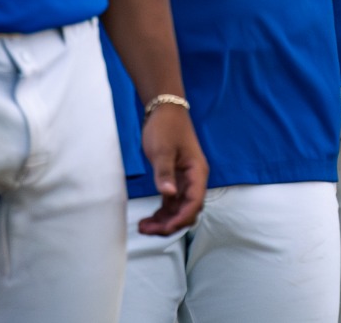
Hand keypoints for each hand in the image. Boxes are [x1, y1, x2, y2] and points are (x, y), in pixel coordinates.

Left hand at [137, 104, 207, 236]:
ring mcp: (185, 181)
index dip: (181, 219)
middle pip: (187, 210)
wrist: (165, 110)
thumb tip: (168, 195)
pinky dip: (162, 213)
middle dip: (169, 224)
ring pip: (179, 209)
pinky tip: (148, 219)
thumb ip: (165, 173)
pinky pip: (172, 203)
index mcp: (197, 172)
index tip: (163, 228)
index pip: (194, 203)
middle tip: (146, 229)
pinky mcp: (175, 180)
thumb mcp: (163, 150)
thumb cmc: (166, 127)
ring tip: (143, 227)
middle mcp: (194, 180)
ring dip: (164, 221)